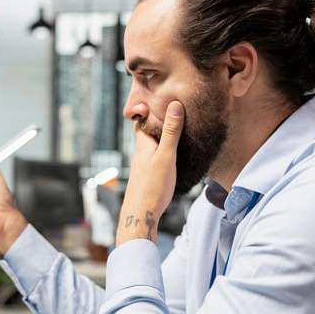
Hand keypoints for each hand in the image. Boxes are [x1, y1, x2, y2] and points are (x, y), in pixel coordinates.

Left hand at [116, 101, 184, 245]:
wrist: (140, 215)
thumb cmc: (153, 186)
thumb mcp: (166, 156)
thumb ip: (171, 132)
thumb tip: (174, 105)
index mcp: (143, 146)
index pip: (142, 122)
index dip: (146, 111)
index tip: (153, 99)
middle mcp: (140, 155)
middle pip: (146, 135)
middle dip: (155, 125)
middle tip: (168, 114)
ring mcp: (141, 168)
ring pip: (150, 149)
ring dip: (159, 141)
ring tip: (173, 134)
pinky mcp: (145, 180)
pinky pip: (153, 162)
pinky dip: (160, 155)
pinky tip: (168, 160)